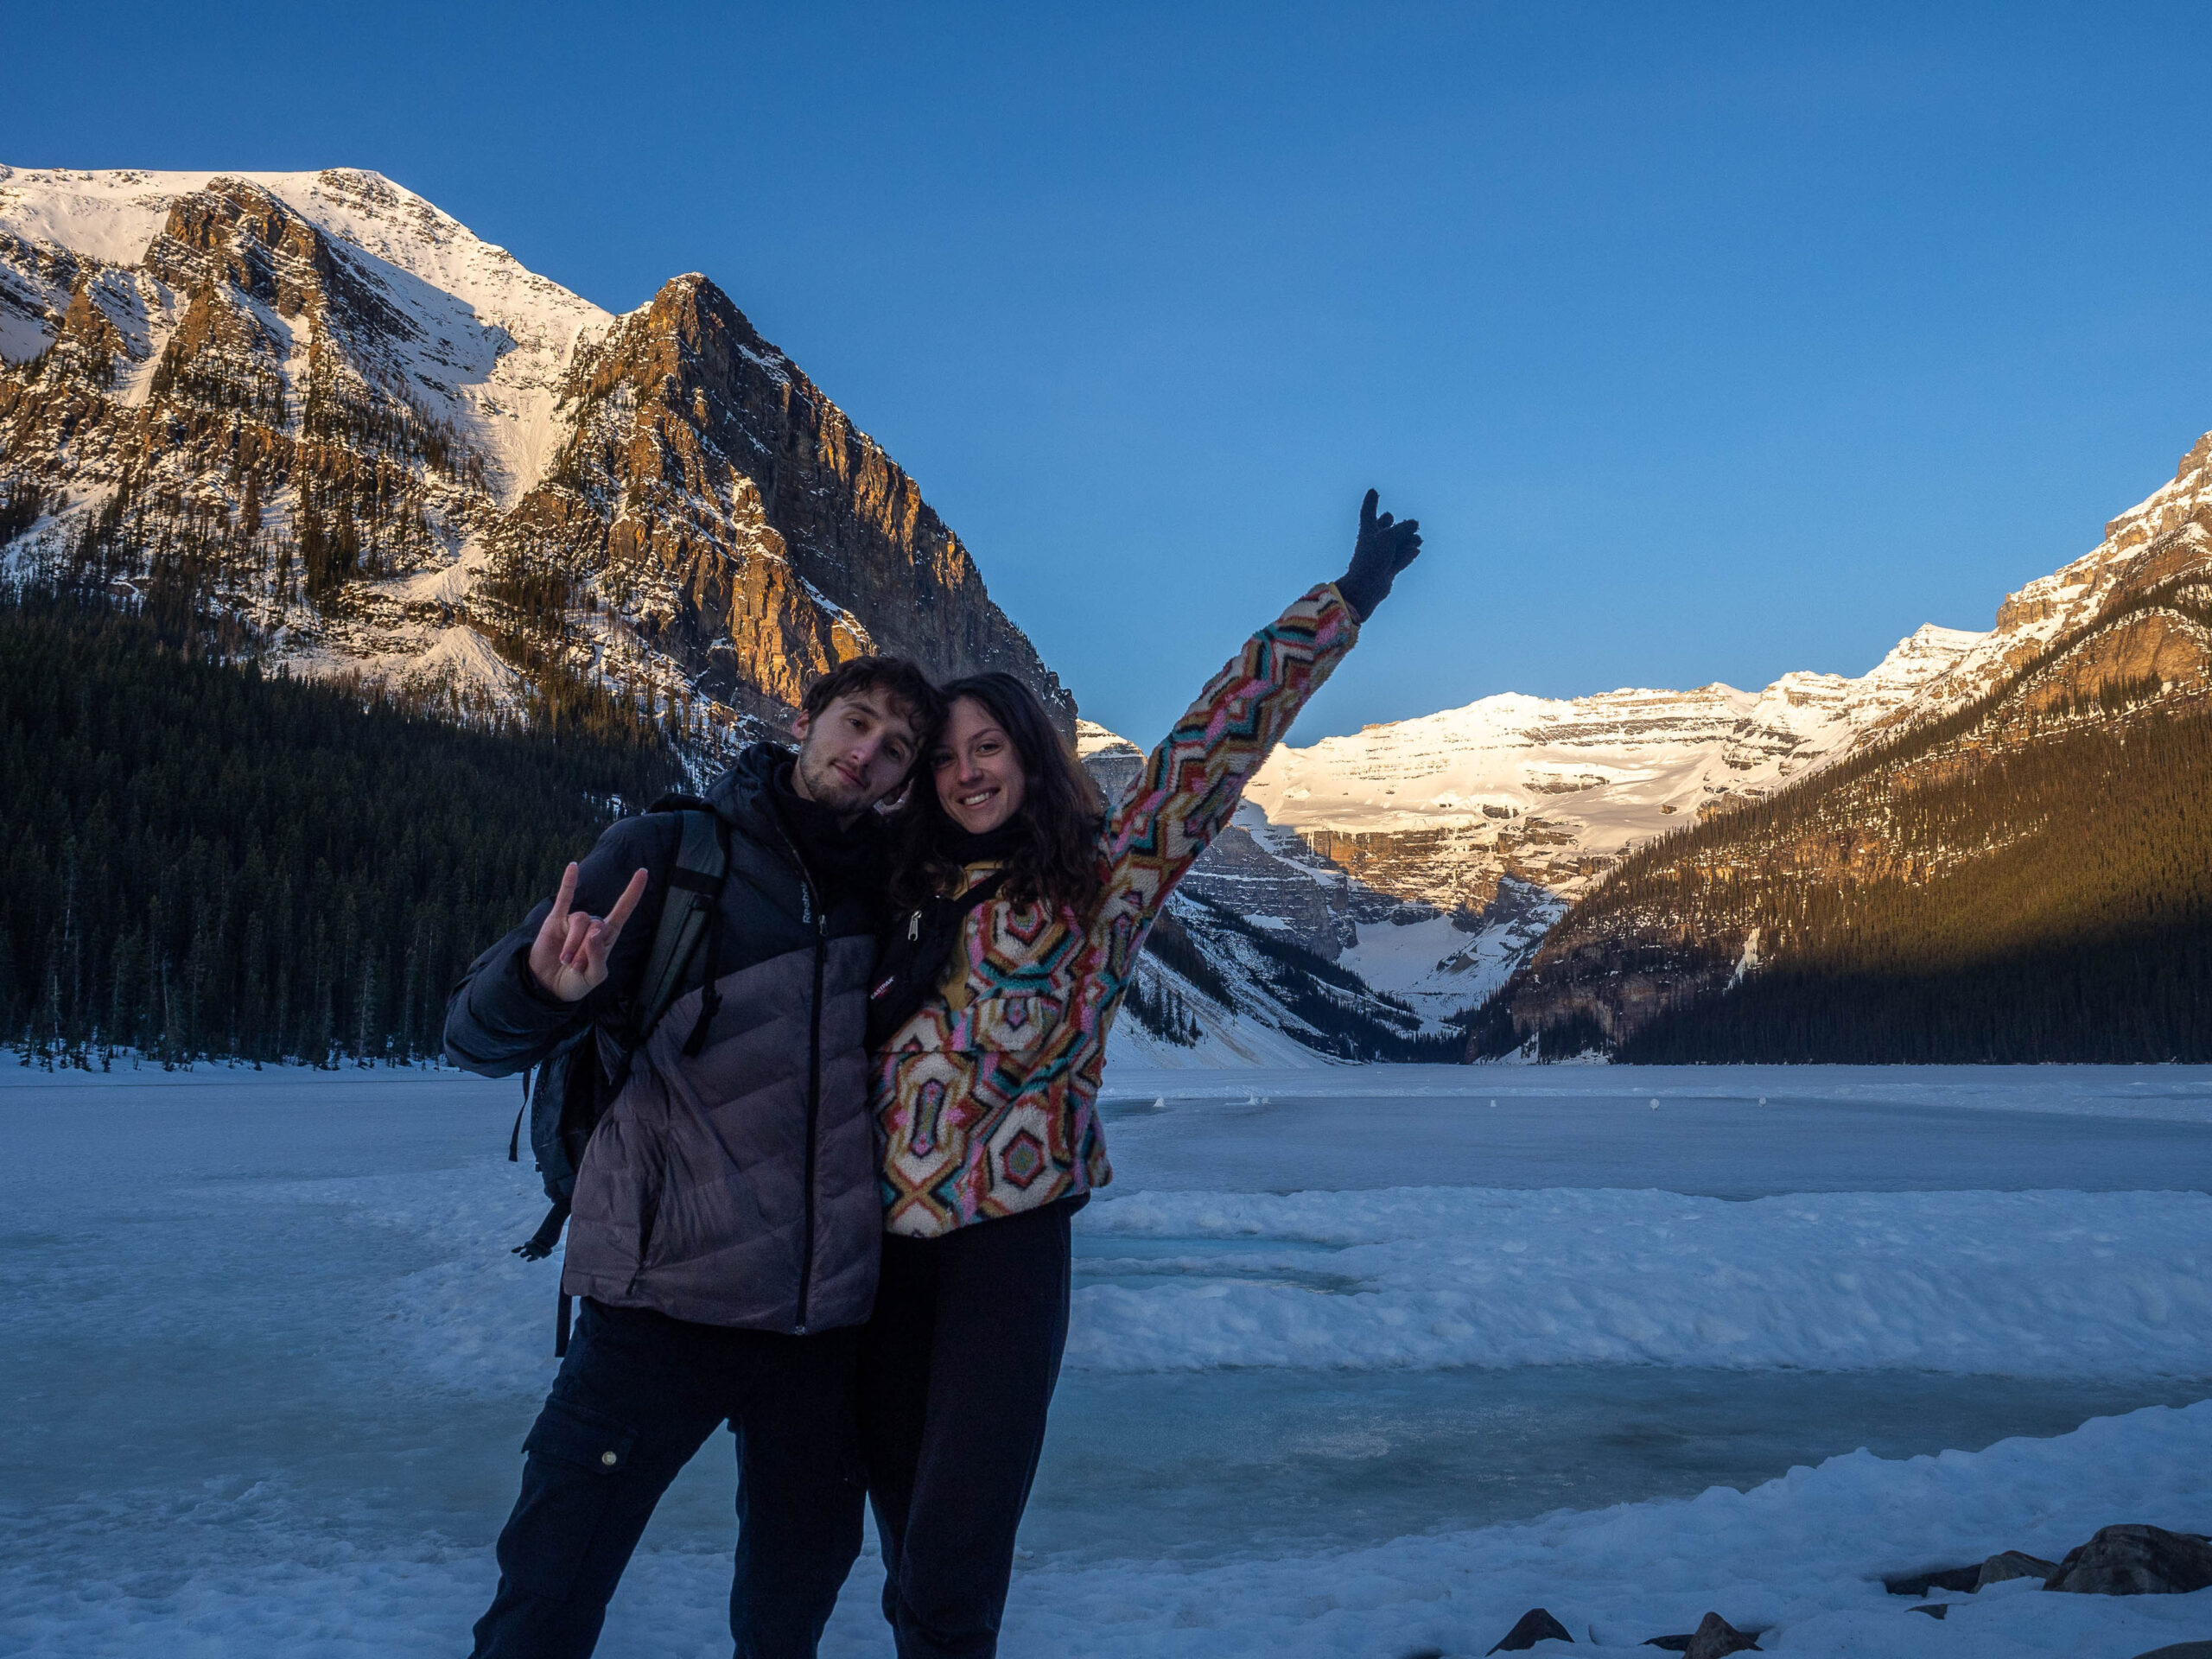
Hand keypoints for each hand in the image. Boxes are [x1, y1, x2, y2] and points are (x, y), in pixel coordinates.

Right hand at [527, 863, 648, 1001]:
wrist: (549, 987)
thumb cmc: (576, 982)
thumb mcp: (594, 976)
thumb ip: (598, 956)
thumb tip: (594, 932)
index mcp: (607, 936)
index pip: (623, 910)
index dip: (633, 892)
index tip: (644, 872)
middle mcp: (592, 926)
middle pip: (597, 924)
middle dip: (586, 949)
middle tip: (576, 967)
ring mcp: (573, 922)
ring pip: (580, 920)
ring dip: (573, 944)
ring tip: (565, 961)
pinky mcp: (555, 921)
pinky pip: (564, 898)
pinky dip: (568, 882)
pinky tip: (573, 866)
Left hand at [1336, 488, 1422, 621]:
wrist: (1368, 587)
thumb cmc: (1372, 558)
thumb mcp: (1389, 536)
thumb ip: (1404, 527)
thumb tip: (1415, 525)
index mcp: (1368, 529)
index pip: (1368, 512)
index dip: (1371, 502)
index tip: (1373, 491)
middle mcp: (1375, 540)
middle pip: (1391, 527)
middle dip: (1402, 526)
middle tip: (1411, 527)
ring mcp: (1383, 554)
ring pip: (1401, 541)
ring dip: (1410, 539)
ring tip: (1416, 541)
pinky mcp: (1390, 567)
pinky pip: (1404, 555)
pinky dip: (1409, 554)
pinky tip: (1414, 552)